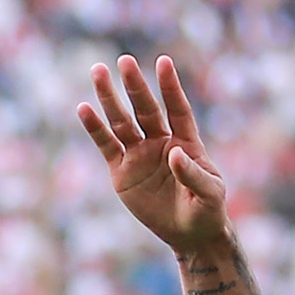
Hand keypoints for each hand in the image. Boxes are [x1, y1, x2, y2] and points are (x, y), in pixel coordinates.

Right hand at [78, 55, 233, 256]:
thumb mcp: (209, 193)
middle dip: (135, 85)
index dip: (170, 87)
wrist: (189, 234)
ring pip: (122, 121)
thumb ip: (193, 174)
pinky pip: (106, 146)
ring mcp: (139, 154)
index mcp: (186, 141)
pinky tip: (84, 109)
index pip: (177, 109)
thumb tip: (175, 153)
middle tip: (124, 60)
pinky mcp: (121, 172)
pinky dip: (95, 129)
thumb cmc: (206, 210)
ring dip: (110, 98)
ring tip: (98, 71)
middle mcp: (160, 142)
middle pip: (145, 109)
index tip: (163, 62)